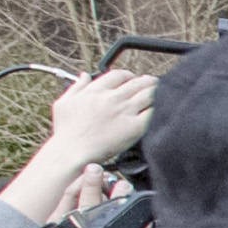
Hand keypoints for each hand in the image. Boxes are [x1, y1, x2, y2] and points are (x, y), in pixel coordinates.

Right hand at [0, 65, 154, 216]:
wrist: (72, 152)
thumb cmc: (66, 132)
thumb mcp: (63, 103)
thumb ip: (76, 87)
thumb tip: (84, 75)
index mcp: (96, 91)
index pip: (119, 75)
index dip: (129, 76)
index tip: (133, 80)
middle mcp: (112, 98)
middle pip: (137, 82)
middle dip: (148, 81)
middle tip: (154, 84)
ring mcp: (124, 111)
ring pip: (148, 94)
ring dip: (157, 91)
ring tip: (163, 93)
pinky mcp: (133, 127)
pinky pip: (152, 113)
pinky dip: (160, 108)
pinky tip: (164, 110)